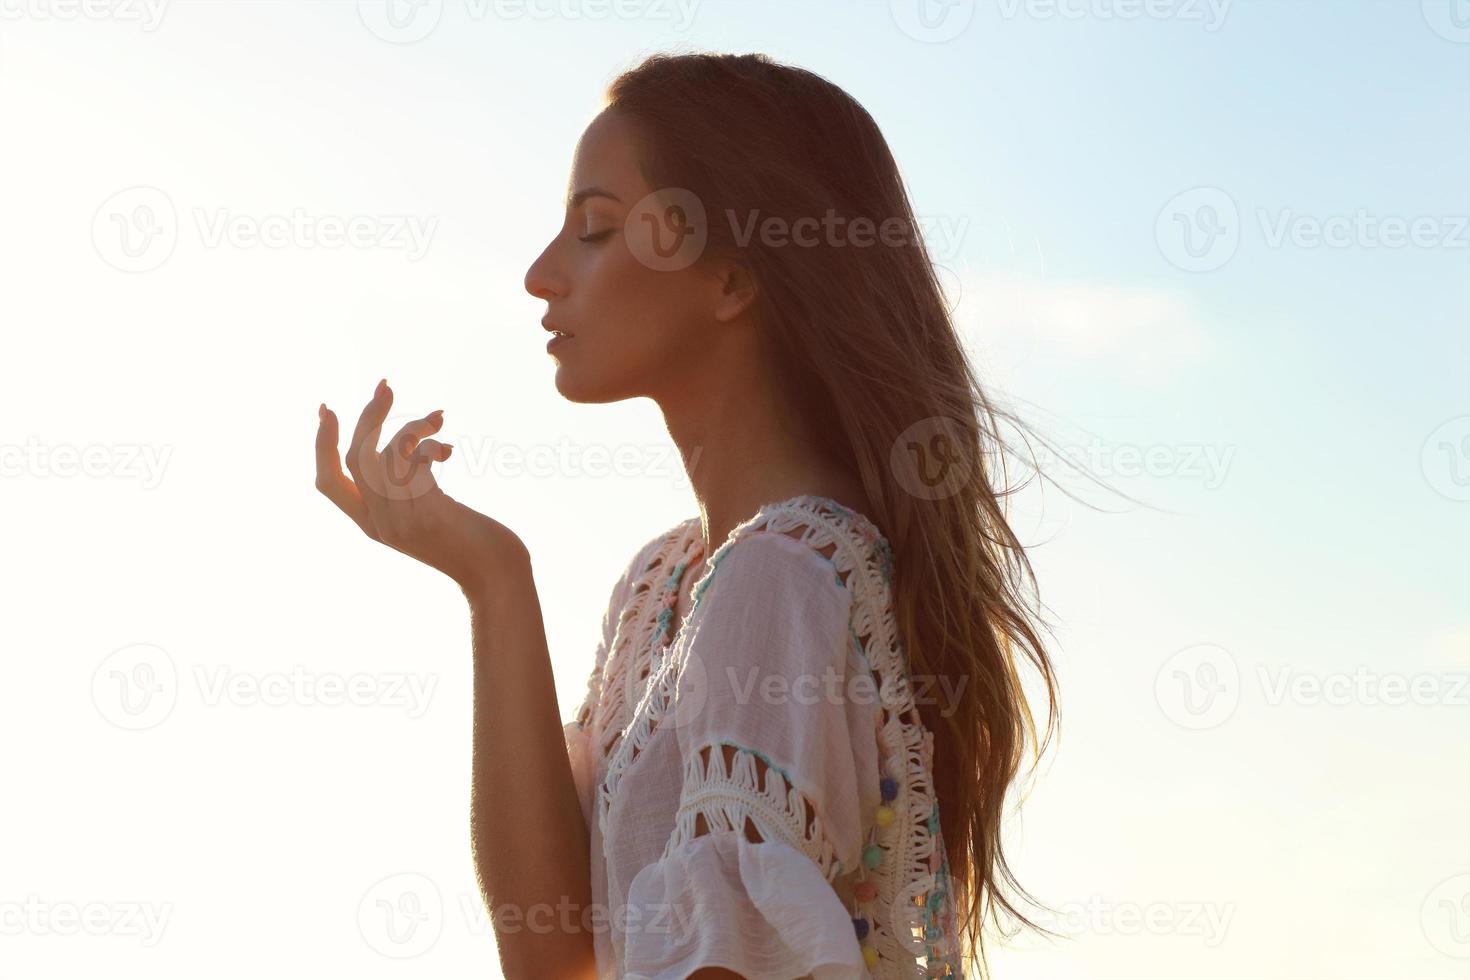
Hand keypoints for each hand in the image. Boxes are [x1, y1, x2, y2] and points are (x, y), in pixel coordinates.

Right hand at [315, 379, 527, 593]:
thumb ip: (410, 487)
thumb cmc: (471, 542)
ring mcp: (401, 520)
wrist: (496, 576)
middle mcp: (380, 524)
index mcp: (372, 525)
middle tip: (386, 387)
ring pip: (387, 452)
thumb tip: (407, 439)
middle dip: (369, 417)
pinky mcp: (426, 513)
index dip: (321, 445)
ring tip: (438, 421)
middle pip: (355, 457)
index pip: (328, 482)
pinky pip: (413, 460)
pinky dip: (428, 444)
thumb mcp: (430, 514)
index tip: (327, 410)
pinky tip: (447, 450)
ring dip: (413, 426)